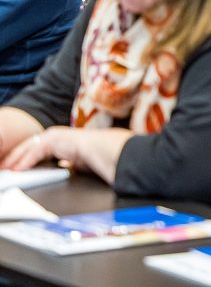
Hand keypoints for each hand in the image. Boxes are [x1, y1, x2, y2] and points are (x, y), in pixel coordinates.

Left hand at [3, 127, 131, 183]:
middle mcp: (57, 135)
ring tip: (7, 169)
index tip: (17, 168)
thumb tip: (67, 166)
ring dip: (16, 159)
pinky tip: (18, 170)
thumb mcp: (81, 162)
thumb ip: (71, 163)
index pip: (39, 148)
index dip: (26, 158)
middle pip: (30, 146)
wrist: (106, 150)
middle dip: (16, 158)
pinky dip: (24, 161)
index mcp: (64, 140)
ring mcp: (55, 135)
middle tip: (6, 168)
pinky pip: (34, 152)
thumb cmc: (101, 155)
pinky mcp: (53, 139)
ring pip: (29, 147)